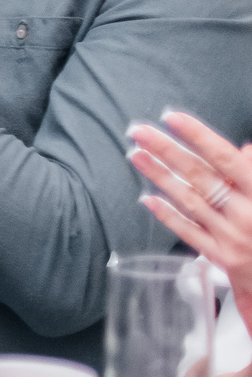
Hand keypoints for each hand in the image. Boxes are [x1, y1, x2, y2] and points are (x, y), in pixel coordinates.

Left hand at [132, 112, 251, 284]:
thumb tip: (244, 150)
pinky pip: (189, 232)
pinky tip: (147, 198)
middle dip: (167, 151)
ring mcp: (231, 238)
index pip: (226, 159)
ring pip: (189, 202)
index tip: (172, 117)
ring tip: (136, 155)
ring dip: (160, 177)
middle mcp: (246, 216)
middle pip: (200, 177)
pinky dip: (167, 215)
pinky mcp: (223, 258)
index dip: (198, 136)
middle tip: (139, 131)